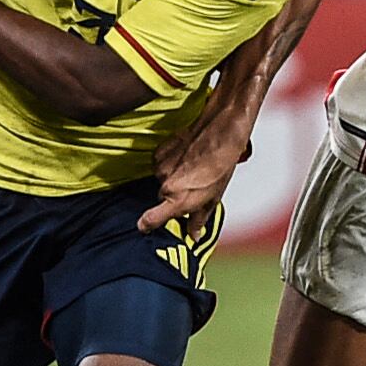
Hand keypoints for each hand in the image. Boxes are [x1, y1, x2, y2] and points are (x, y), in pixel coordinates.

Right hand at [138, 118, 248, 237]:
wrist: (220, 130)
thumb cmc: (221, 163)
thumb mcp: (214, 196)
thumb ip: (199, 218)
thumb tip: (193, 235)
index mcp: (179, 199)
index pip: (151, 218)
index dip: (146, 225)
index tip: (145, 227)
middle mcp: (166, 184)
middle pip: (162, 199)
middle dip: (174, 198)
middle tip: (192, 189)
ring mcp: (160, 168)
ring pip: (162, 181)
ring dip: (173, 179)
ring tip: (192, 170)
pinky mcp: (158, 152)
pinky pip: (160, 165)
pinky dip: (170, 165)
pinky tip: (185, 159)